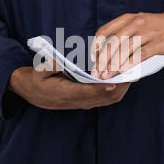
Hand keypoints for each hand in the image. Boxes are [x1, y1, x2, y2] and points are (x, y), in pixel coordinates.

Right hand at [10, 62, 130, 110]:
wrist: (31, 93)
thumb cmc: (35, 80)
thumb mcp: (37, 71)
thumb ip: (49, 66)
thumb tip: (58, 61)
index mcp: (65, 93)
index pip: (88, 92)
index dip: (104, 87)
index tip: (116, 81)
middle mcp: (77, 101)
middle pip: (104, 97)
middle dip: (120, 87)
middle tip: (132, 73)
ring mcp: (83, 103)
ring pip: (108, 100)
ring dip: (121, 89)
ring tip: (132, 75)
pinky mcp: (87, 102)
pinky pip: (106, 99)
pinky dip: (117, 91)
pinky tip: (124, 80)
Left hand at [90, 10, 163, 79]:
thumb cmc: (157, 26)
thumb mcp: (138, 22)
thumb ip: (124, 33)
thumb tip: (107, 52)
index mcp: (127, 18)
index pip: (105, 31)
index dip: (96, 46)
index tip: (92, 58)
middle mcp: (135, 23)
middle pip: (113, 43)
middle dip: (102, 60)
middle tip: (96, 73)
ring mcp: (147, 33)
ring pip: (125, 50)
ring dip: (113, 65)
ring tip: (107, 76)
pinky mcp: (158, 43)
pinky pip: (140, 55)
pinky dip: (130, 63)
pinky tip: (123, 71)